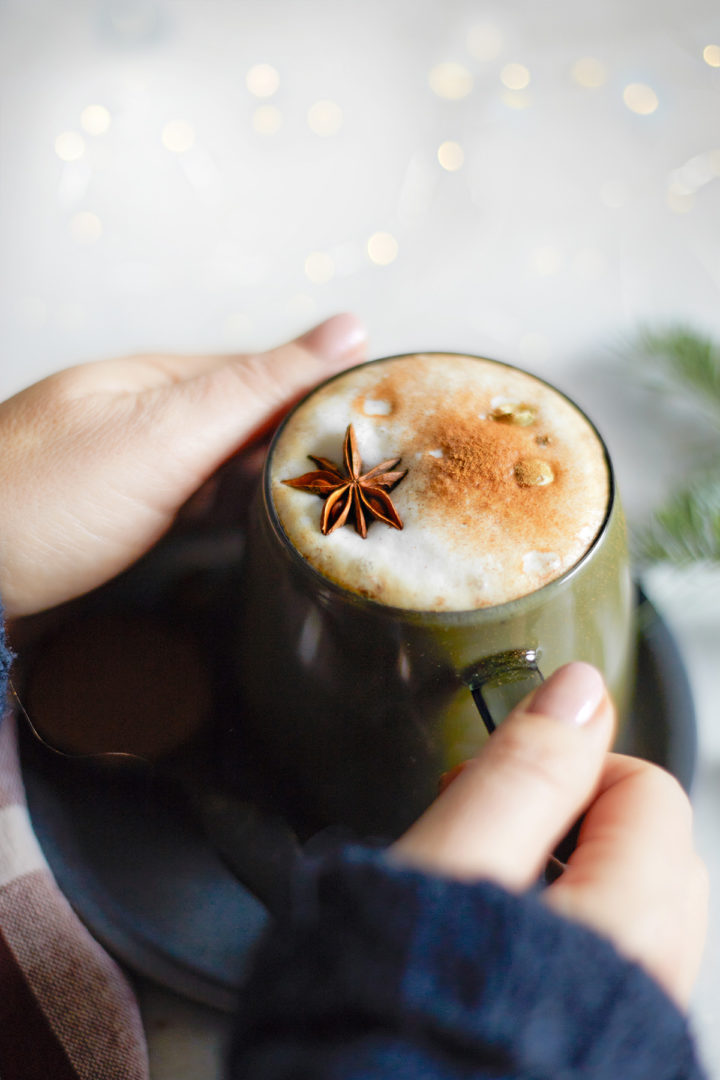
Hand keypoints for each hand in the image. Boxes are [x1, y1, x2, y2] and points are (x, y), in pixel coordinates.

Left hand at [0, 315, 365, 617]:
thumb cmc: (44, 503)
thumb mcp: (166, 434)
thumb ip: (256, 385)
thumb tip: (345, 329)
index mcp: (159, 379)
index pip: (269, 372)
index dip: (328, 394)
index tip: (387, 425)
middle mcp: (148, 417)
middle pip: (250, 420)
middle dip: (306, 444)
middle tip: (373, 480)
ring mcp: (134, 469)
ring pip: (228, 466)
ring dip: (275, 482)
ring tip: (337, 505)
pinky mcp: (125, 519)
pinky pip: (198, 506)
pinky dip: (235, 514)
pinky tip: (261, 527)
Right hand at [392, 662, 707, 1007]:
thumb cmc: (401, 1020)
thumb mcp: (448, 874)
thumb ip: (523, 775)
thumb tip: (579, 690)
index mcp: (628, 924)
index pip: (647, 790)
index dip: (566, 770)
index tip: (490, 787)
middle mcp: (656, 984)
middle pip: (656, 851)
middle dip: (575, 824)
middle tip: (485, 837)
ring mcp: (638, 1028)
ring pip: (639, 912)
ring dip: (572, 880)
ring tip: (484, 900)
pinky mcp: (613, 1058)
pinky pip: (617, 970)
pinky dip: (570, 940)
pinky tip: (498, 963)